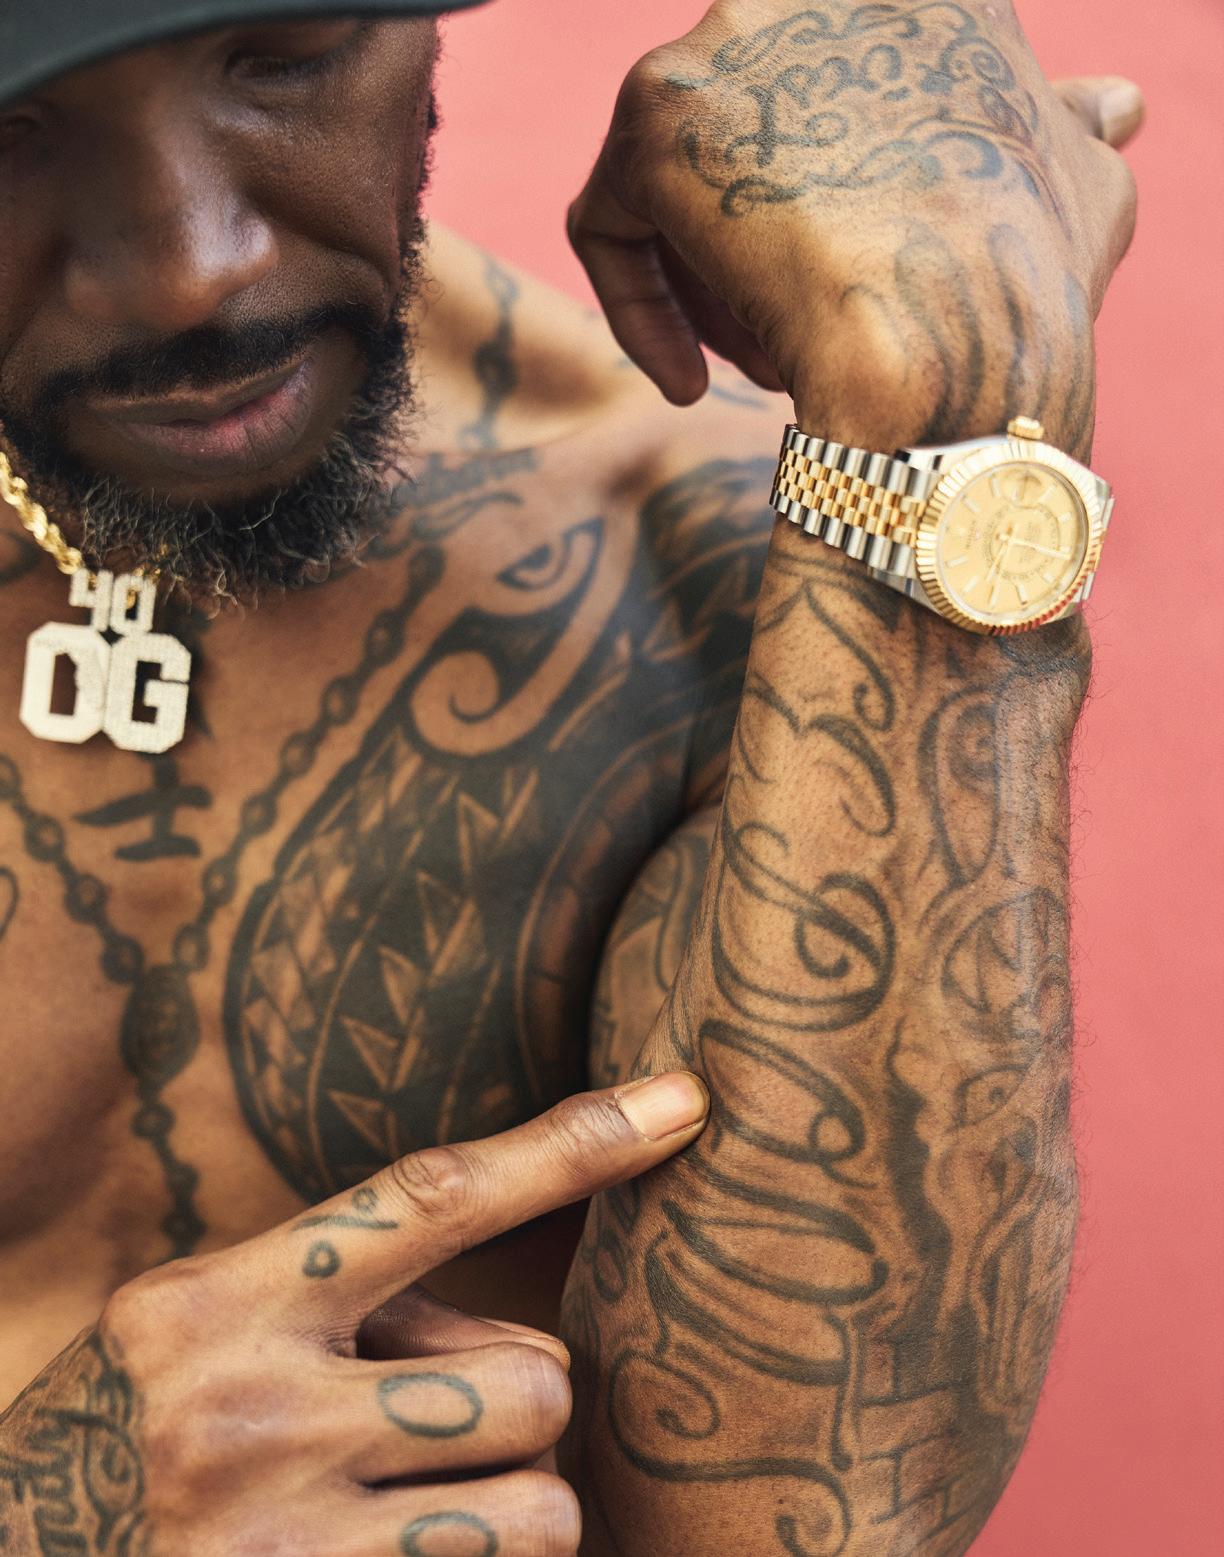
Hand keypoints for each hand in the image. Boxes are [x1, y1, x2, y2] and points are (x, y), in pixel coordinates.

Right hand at [0, 1075, 708, 1555]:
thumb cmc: (155, 1431)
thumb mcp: (223, 1327)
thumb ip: (367, 1300)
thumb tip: (552, 1330)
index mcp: (213, 1304)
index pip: (433, 1197)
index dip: (573, 1144)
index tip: (687, 1099)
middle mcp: (239, 1417)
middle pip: (535, 1377)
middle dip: (511, 1399)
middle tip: (423, 1421)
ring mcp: (274, 1549)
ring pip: (546, 1503)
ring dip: (510, 1502)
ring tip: (409, 1503)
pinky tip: (391, 1553)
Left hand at [570, 0, 1142, 452]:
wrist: (953, 349)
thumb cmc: (1024, 286)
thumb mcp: (1074, 184)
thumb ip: (1063, 131)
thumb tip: (1111, 109)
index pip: (835, 114)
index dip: (840, 216)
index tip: (853, 284)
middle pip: (756, 149)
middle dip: (775, 250)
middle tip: (806, 333)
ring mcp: (736, 34)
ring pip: (686, 185)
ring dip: (720, 288)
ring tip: (773, 361)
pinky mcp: (658, 113)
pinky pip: (610, 222)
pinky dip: (642, 311)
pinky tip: (688, 384)